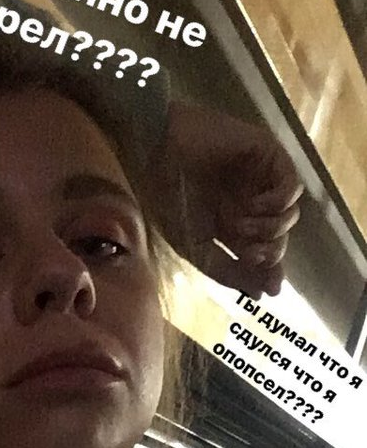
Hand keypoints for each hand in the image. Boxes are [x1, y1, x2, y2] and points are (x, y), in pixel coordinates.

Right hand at [147, 101, 303, 297]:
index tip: (269, 290)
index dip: (270, 272)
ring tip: (240, 226)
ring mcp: (260, 181)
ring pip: (289, 216)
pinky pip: (292, 186)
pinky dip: (277, 203)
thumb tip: (261, 294)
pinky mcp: (268, 156)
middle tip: (250, 255)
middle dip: (270, 254)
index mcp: (231, 226)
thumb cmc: (167, 198)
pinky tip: (254, 206)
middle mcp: (249, 204)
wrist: (156, 152)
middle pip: (279, 239)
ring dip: (270, 230)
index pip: (264, 254)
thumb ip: (227, 271)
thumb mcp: (195, 247)